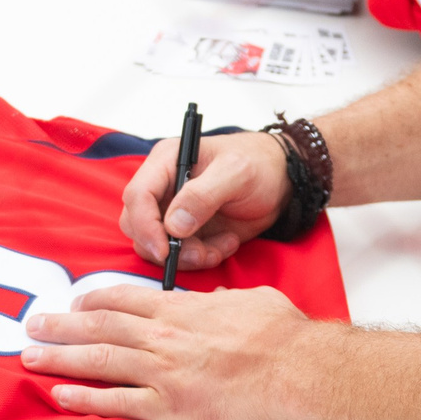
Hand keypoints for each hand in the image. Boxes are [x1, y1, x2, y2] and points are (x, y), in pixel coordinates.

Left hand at [21, 282, 323, 419]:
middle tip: (33, 326)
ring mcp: (162, 371)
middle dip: (60, 327)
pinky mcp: (169, 406)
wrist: (295, 371)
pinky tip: (61, 396)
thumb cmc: (281, 338)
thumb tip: (220, 301)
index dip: (93, 301)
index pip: (123, 300)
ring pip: (98, 361)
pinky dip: (86, 399)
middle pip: (99, 327)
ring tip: (30, 357)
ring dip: (59, 358)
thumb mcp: (252, 300)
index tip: (74, 304)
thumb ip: (227, 301)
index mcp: (181, 309)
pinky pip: (117, 402)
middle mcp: (163, 337)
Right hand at [117, 130, 289, 272]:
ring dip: (188, 256)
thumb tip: (174, 225)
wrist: (283, 180)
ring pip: (157, 246)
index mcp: (167, 162)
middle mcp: (163, 187)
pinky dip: (203, 257)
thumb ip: (203, 195)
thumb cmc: (260, 164)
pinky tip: (228, 242)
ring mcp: (173, 211)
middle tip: (201, 253)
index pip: (137, 195)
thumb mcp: (237, 173)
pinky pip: (181, 255)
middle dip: (166, 247)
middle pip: (137, 225)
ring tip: (223, 246)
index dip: (144, 225)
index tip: (165, 250)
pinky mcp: (187, 231)